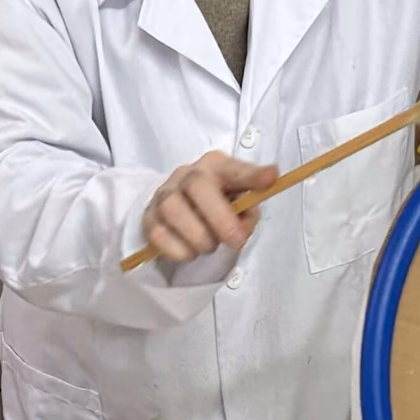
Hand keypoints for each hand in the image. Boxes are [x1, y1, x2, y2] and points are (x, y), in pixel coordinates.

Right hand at [141, 150, 278, 264]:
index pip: (234, 168)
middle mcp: (187, 174)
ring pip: (174, 210)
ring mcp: (164, 194)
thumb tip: (245, 220)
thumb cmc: (218, 207)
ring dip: (198, 237)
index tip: (271, 178)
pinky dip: (178, 250)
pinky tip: (189, 253)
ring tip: (208, 247)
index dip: (252, 174)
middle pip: (197, 185)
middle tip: (235, 241)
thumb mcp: (239, 205)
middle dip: (219, 218)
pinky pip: (158, 234)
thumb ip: (247, 211)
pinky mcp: (149, 217)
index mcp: (216, 166)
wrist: (183, 213)